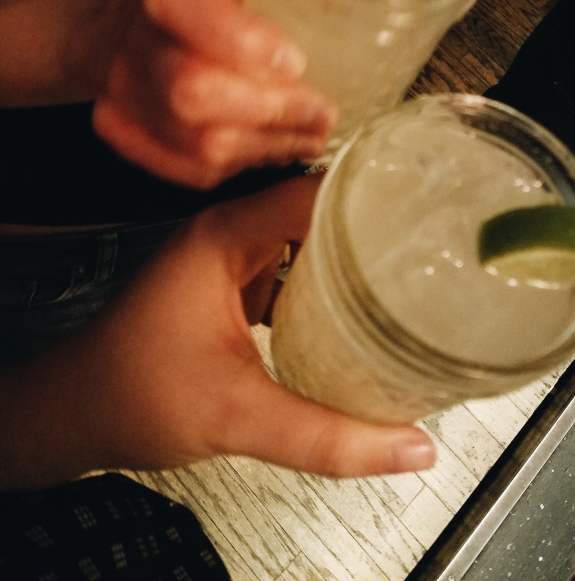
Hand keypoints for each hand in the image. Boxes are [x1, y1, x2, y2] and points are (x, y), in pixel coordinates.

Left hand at [0, 176, 435, 487]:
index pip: (316, 194)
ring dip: (348, 257)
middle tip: (432, 252)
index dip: (374, 201)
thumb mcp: (240, 417)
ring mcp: (226, 255)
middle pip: (317, 211)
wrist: (75, 413)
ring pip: (305, 238)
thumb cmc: (133, 396)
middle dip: (372, 230)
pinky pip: (289, 265)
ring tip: (407, 272)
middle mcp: (227, 232)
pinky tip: (356, 307)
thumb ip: (328, 436)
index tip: (428, 217)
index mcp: (225, 236)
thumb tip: (410, 447)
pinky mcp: (227, 280)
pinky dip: (323, 283)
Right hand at [92, 0, 336, 187]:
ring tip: (311, 137)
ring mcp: (127, 95)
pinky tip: (273, 148)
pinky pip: (192, 169)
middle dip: (274, 111)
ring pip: (201, 143)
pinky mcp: (129, 134)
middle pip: (196, 94)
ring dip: (270, 146)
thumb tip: (365, 4)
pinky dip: (243, 163)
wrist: (138, 22)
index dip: (245, 43)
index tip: (298, 61)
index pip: (195, 16)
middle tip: (324, 115)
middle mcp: (139, 44)